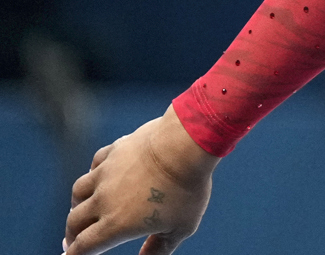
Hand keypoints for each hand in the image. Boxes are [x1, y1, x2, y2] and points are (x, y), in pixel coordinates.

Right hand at [67, 106, 216, 254]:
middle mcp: (104, 200)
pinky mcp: (114, 151)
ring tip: (83, 208)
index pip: (84, 246)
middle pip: (74, 221)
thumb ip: (160, 248)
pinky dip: (93, 173)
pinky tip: (99, 175)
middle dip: (72, 234)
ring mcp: (107, 173)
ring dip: (77, 204)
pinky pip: (95, 164)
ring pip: (78, 192)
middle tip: (74, 239)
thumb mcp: (181, 227)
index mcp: (117, 224)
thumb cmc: (187, 188)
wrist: (186, 144)